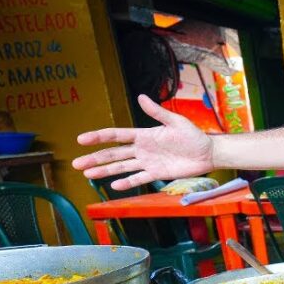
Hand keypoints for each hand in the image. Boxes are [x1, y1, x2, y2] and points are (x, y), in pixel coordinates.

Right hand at [73, 95, 214, 190]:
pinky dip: (127, 182)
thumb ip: (157, 112)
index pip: (117, 136)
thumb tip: (141, 97)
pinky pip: (139, 179)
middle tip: (76, 163)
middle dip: (95, 158)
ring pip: (122, 167)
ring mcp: (148, 162)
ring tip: (87, 174)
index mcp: (144, 135)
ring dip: (104, 171)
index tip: (81, 139)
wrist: (207, 153)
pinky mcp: (157, 174)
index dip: (99, 137)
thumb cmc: (193, 135)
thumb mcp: (175, 121)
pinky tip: (113, 186)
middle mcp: (142, 149)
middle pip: (114, 154)